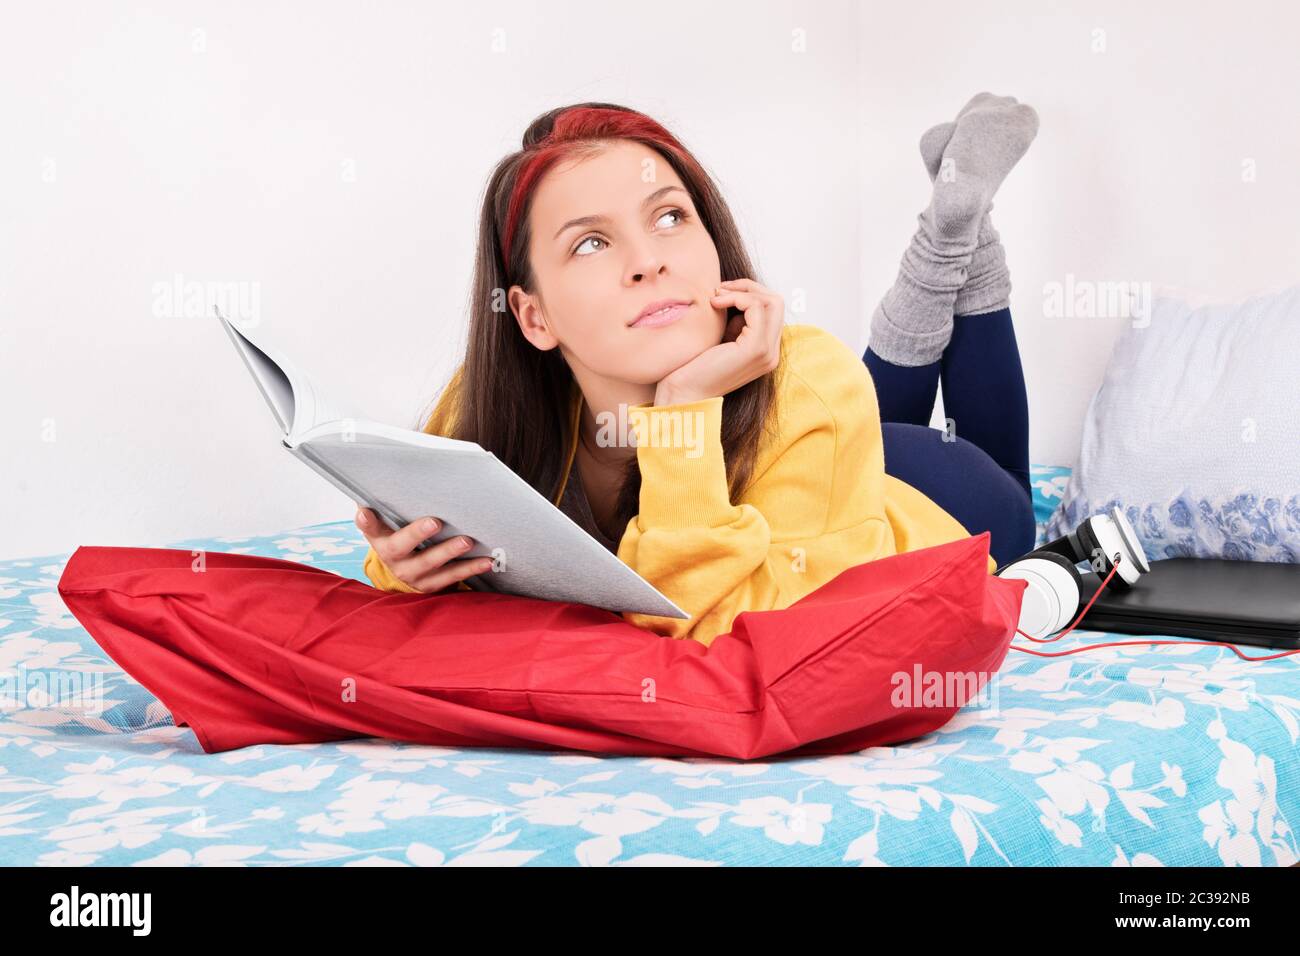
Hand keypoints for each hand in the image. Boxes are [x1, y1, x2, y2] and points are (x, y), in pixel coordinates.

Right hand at [355, 508, 492, 592]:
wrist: (407, 575)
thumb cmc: (403, 536)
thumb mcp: (392, 523)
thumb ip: (391, 502)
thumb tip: (393, 470)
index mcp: (381, 539)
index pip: (369, 528)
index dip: (366, 521)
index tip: (364, 511)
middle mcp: (394, 559)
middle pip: (401, 547)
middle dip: (417, 534)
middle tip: (435, 521)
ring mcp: (413, 575)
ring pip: (431, 565)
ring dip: (450, 552)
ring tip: (467, 541)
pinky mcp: (431, 586)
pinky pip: (452, 578)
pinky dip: (470, 568)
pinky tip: (486, 560)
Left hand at [654, 278, 783, 405]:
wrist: (684, 392)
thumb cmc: (694, 367)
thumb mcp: (722, 338)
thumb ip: (736, 321)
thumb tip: (737, 295)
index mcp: (766, 351)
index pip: (772, 310)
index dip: (749, 293)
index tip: (721, 292)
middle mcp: (772, 353)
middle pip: (776, 302)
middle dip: (749, 287)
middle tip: (721, 288)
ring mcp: (767, 352)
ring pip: (771, 302)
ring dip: (741, 291)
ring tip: (716, 297)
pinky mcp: (756, 349)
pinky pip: (755, 308)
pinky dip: (735, 298)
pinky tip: (715, 303)